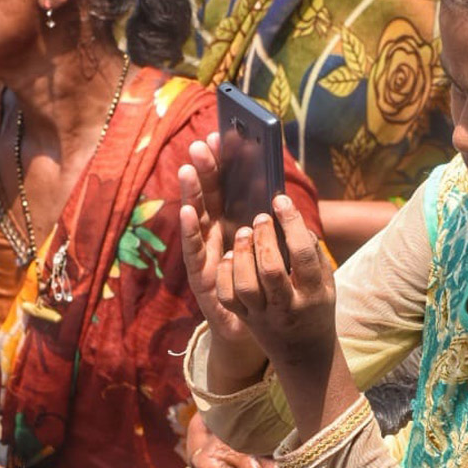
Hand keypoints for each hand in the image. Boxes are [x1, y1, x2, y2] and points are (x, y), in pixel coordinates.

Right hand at [179, 133, 265, 387]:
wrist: (267, 333)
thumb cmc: (274, 287)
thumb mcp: (279, 250)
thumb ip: (275, 224)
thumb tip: (280, 191)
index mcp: (236, 226)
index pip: (228, 189)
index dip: (223, 164)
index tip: (222, 135)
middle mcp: (217, 238)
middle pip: (209, 198)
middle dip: (205, 171)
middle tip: (202, 144)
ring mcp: (207, 256)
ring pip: (198, 220)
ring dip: (192, 194)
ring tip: (190, 169)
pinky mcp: (203, 278)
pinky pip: (195, 252)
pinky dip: (190, 231)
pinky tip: (187, 211)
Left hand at [223, 194, 336, 372]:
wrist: (303, 354)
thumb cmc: (317, 308)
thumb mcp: (327, 283)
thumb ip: (313, 253)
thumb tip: (295, 221)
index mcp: (313, 294)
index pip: (303, 254)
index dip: (292, 224)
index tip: (281, 200)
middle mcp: (286, 306)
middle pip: (271, 271)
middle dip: (264, 239)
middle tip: (261, 216)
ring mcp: (262, 315)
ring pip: (245, 286)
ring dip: (242, 254)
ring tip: (244, 232)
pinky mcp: (244, 318)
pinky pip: (228, 296)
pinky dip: (225, 273)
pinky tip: (229, 255)